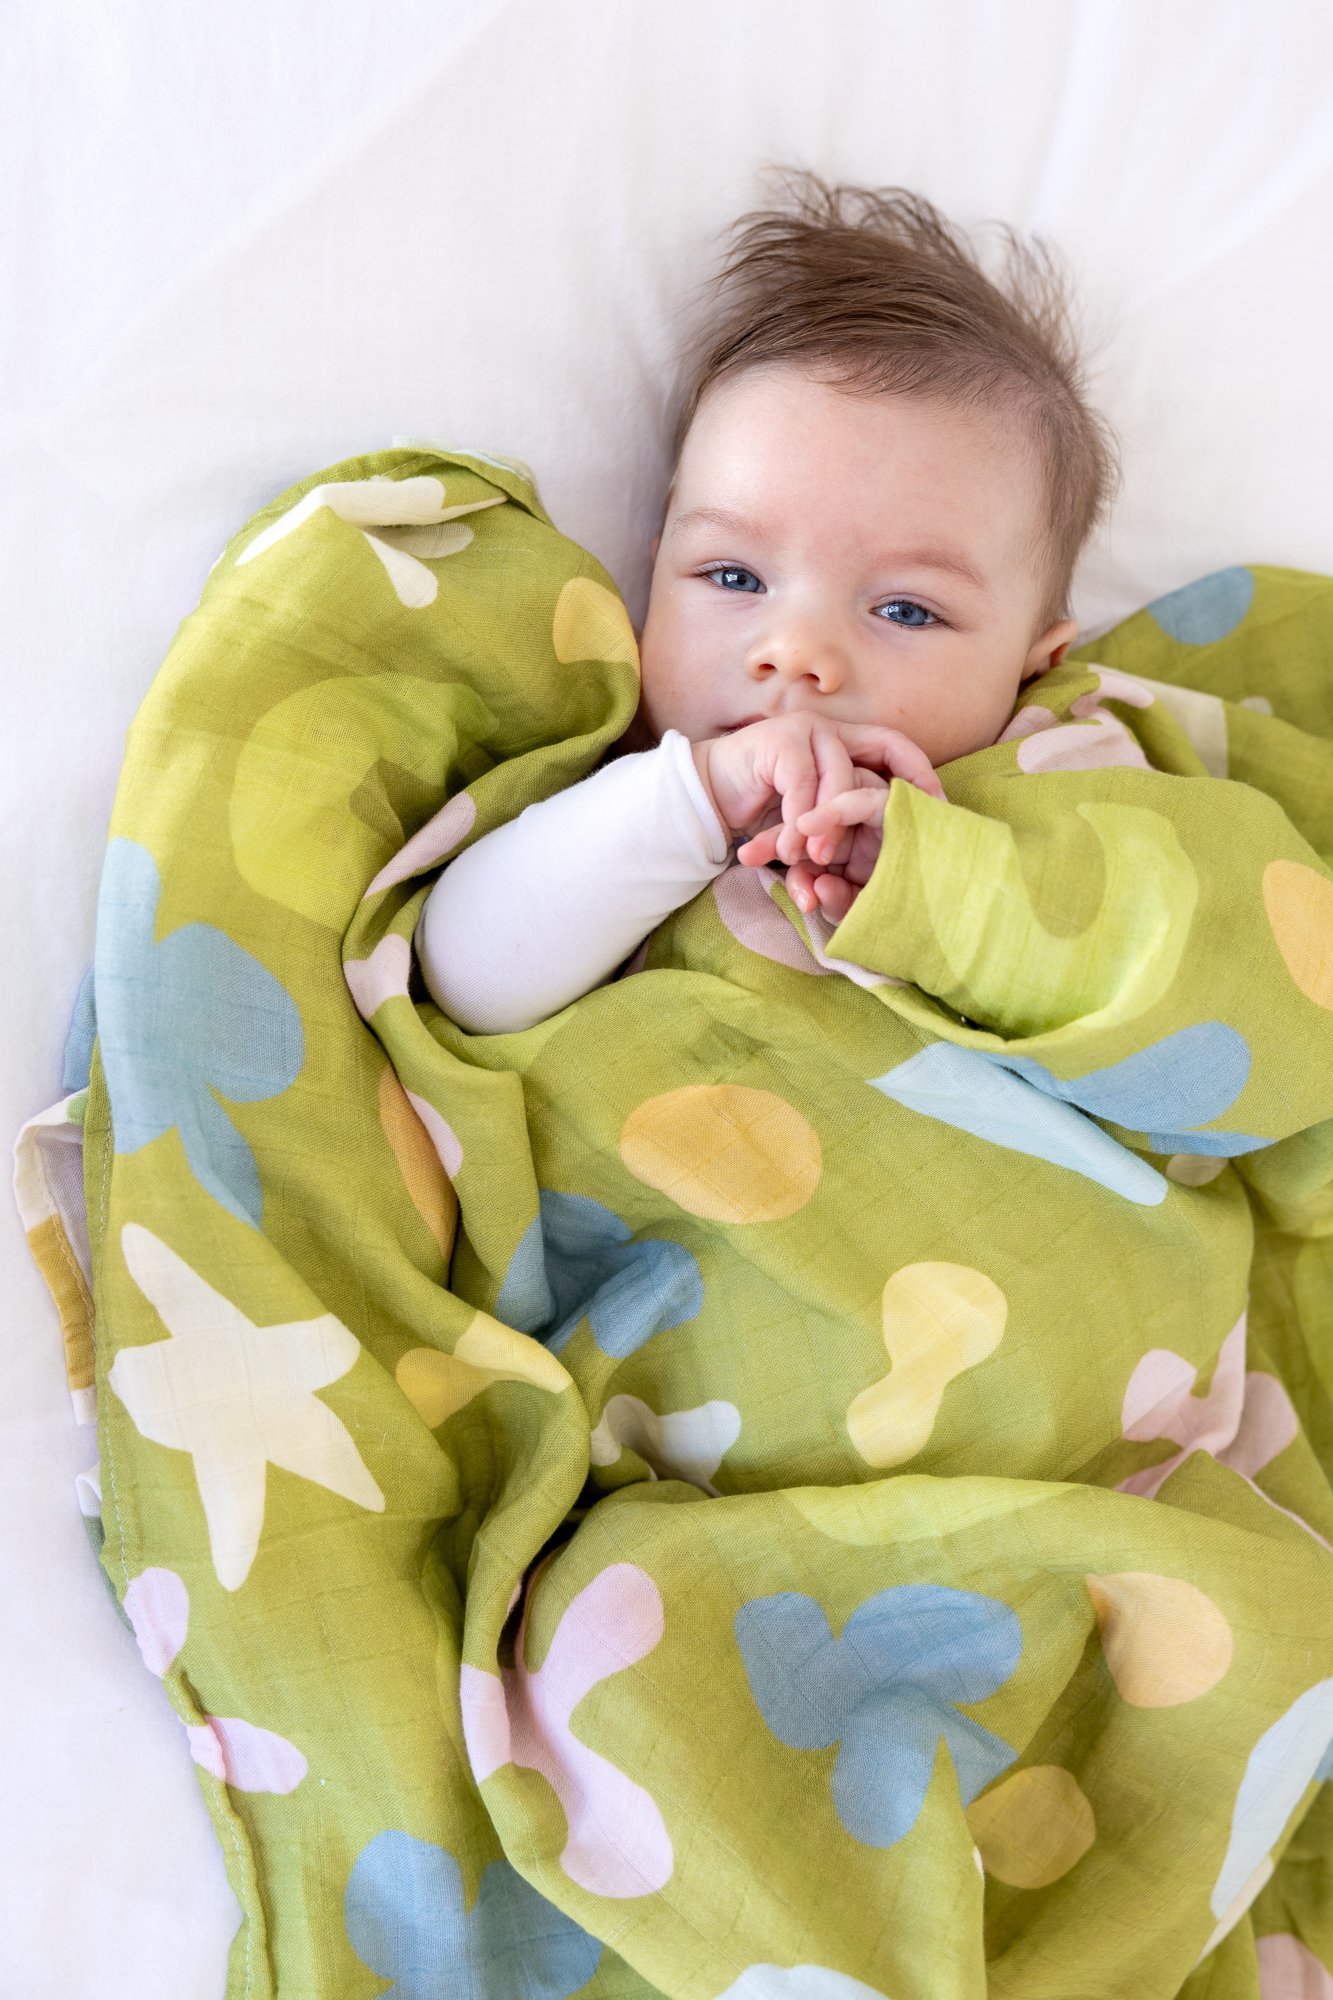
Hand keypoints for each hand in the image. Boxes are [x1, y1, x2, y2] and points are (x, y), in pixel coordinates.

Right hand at [694, 714, 944, 919]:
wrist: (708, 794)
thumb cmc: (765, 809)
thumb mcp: (816, 817)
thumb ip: (845, 820)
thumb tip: (895, 845)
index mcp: (848, 744)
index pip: (897, 748)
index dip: (921, 775)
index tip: (940, 809)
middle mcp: (832, 731)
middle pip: (878, 758)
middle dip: (886, 801)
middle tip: (898, 837)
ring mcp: (808, 731)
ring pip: (839, 776)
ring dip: (829, 824)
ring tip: (817, 859)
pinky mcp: (782, 741)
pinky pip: (801, 784)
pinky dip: (797, 822)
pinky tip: (790, 850)